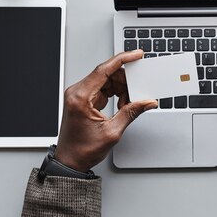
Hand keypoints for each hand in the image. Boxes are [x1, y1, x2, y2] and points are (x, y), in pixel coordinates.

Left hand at [55, 51, 157, 171]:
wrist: (70, 161)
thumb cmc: (82, 149)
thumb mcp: (112, 132)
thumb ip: (131, 113)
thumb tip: (146, 102)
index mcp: (80, 97)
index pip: (103, 70)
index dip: (122, 60)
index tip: (136, 55)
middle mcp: (78, 92)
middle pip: (107, 74)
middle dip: (125, 80)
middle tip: (138, 90)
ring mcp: (80, 95)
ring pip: (107, 81)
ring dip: (121, 89)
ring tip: (128, 104)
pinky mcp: (84, 99)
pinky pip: (104, 89)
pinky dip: (116, 94)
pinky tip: (122, 104)